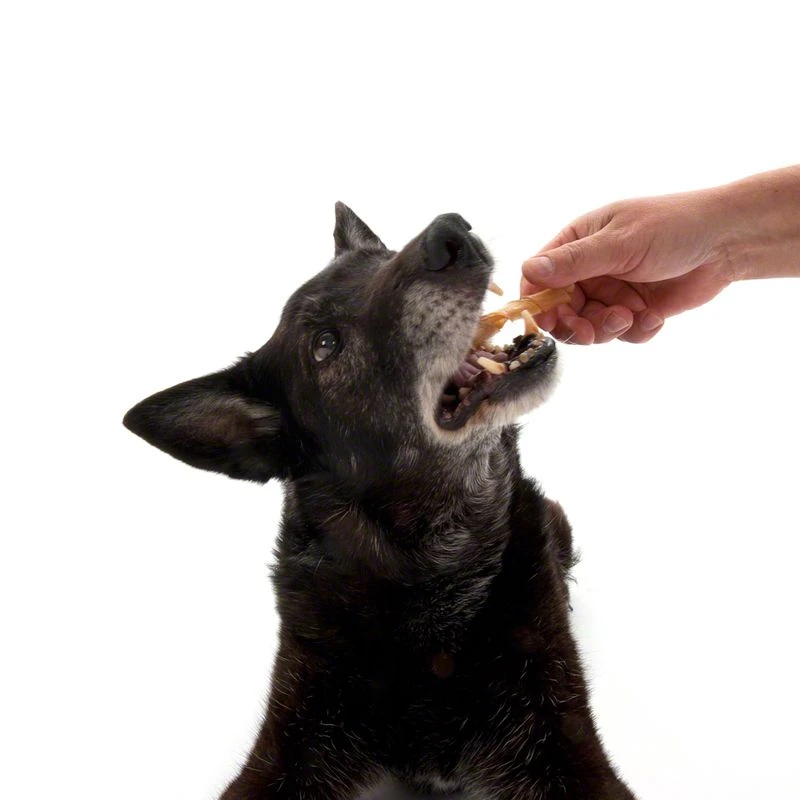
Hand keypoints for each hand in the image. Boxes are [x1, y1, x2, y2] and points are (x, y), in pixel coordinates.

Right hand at [520, 192, 734, 343]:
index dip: (539, 302)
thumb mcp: (619, 243)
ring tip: (631, 316)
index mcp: (577, 243)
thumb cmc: (673, 226)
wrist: (728, 241)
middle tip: (591, 332)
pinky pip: (622, 335)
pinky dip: (636, 331)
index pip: (540, 278)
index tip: (549, 321)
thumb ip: (574, 261)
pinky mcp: (636, 311)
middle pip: (562, 310)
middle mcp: (590, 269)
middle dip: (576, 325)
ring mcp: (612, 291)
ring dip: (608, 329)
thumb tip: (528, 270)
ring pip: (590, 327)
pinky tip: (656, 317)